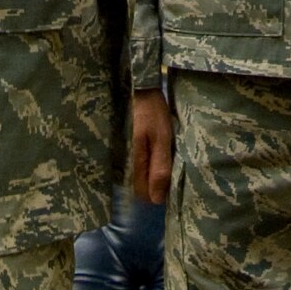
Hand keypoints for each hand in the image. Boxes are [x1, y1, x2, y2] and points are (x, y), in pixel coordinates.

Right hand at [130, 88, 173, 203]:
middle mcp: (121, 166)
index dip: (161, 190)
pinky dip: (144, 163)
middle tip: (168, 159)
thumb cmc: (152, 112)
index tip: (171, 175)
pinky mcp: (119, 152)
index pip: (145, 195)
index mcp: (133, 164)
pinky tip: (151, 148)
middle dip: (156, 182)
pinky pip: (133, 168)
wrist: (137, 89)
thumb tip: (158, 200)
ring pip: (137, 179)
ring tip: (160, 151)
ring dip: (149, 172)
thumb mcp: (162, 137)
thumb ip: (160, 168)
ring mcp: (118, 159)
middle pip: (140, 189)